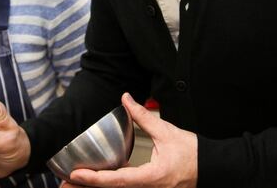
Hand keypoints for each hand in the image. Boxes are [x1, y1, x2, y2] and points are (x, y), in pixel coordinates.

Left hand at [62, 93, 197, 187]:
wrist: (212, 168)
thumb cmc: (193, 153)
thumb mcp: (167, 132)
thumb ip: (144, 116)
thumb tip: (126, 99)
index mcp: (152, 177)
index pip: (117, 180)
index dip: (94, 178)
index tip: (77, 173)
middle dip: (87, 187)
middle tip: (64, 182)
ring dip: (97, 187)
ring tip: (73, 182)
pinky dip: (110, 184)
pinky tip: (98, 179)